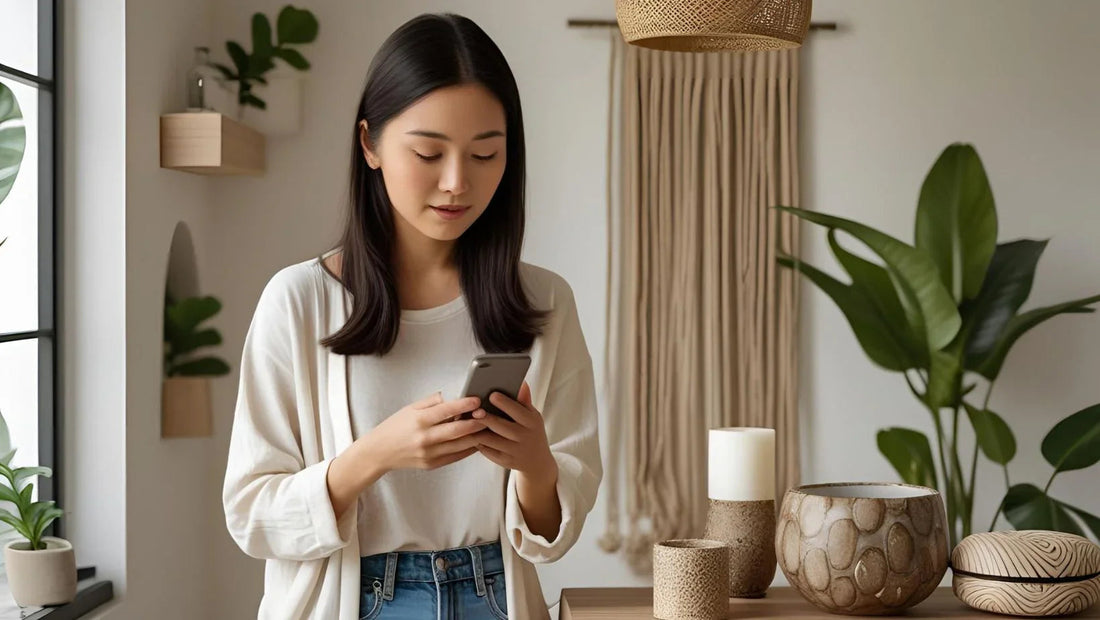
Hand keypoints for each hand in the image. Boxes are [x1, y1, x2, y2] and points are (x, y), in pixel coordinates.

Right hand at [362, 392, 485, 473]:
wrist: (379, 452)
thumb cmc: (395, 427)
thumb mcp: (410, 408)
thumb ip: (431, 402)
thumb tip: (451, 396)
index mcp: (419, 421)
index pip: (446, 411)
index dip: (464, 404)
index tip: (477, 399)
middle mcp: (425, 438)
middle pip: (458, 430)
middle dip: (477, 422)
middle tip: (490, 414)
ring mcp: (429, 453)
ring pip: (461, 445)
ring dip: (477, 436)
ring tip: (489, 427)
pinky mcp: (432, 464)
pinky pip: (456, 456)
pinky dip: (469, 448)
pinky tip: (477, 440)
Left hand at [472, 383, 556, 484]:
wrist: (537, 461)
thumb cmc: (531, 431)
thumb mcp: (532, 415)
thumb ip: (524, 400)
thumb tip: (521, 382)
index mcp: (532, 422)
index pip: (517, 411)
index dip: (504, 403)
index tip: (492, 395)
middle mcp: (524, 437)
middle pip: (501, 426)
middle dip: (487, 418)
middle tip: (475, 410)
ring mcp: (514, 451)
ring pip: (491, 440)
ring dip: (478, 430)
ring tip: (468, 421)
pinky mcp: (505, 462)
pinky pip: (487, 451)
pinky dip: (478, 442)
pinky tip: (472, 434)